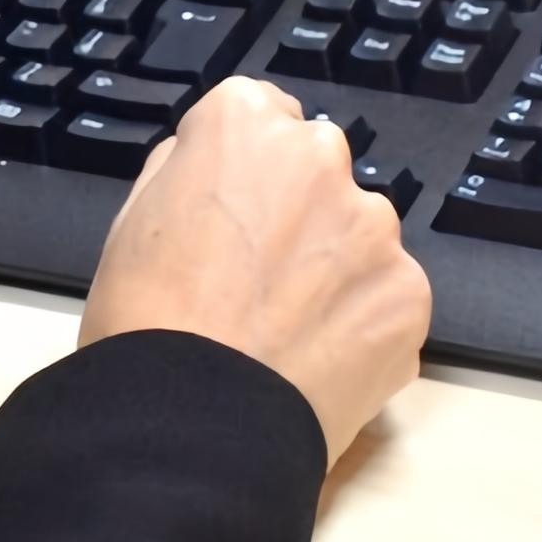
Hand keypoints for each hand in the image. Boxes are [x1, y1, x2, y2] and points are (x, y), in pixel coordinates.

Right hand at [76, 74, 430, 460]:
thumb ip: (186, 170)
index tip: (231, 214)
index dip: (242, 171)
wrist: (191, 426)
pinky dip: (361, 323)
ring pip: (359, 235)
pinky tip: (316, 361)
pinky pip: (387, 297)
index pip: (261, 116)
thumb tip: (216, 171)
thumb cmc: (144, 323)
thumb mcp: (133, 217)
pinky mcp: (408, 293)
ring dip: (334, 267)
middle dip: (297, 211)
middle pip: (317, 170)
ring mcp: (373, 227)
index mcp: (244, 123)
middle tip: (256, 279)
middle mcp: (319, 156)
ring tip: (286, 331)